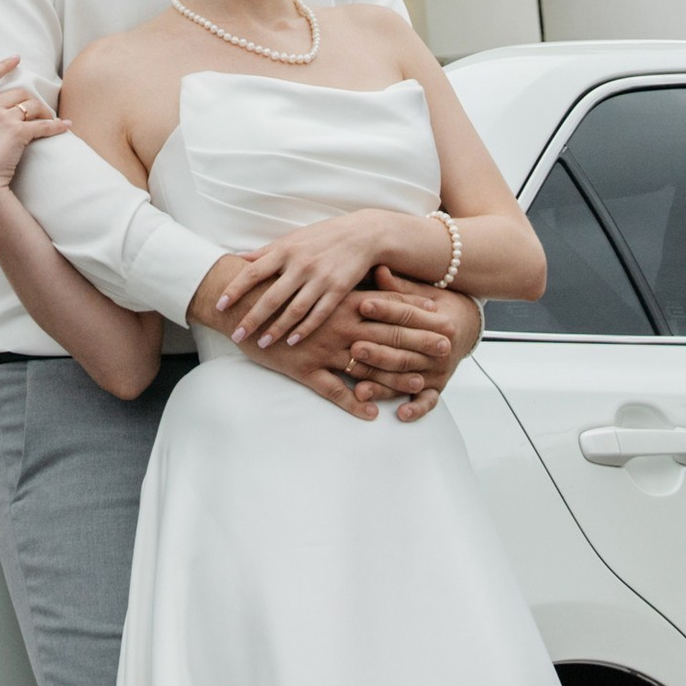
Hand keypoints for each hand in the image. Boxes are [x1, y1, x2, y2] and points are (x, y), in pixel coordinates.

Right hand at [0, 58, 66, 222]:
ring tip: (49, 120)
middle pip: (17, 92)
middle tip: (38, 112)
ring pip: (32, 105)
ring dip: (43, 112)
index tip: (15, 59)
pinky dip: (57, 126)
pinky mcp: (19, 132)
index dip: (3, 66)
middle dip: (30, 101)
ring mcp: (4, 118)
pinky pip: (44, 125)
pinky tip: (65, 126)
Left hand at [212, 209, 414, 352]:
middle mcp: (301, 265)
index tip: (219, 306)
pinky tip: (292, 341)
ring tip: (262, 344)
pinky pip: (319, 314)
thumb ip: (265, 252)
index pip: (253, 272)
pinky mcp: (339, 290)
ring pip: (294, 310)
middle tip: (236, 335)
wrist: (363, 234)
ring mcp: (320, 279)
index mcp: (285, 250)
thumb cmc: (322, 237)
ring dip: (277, 329)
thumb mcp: (292, 239)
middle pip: (271, 297)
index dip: (235, 290)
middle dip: (252, 318)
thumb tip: (237, 259)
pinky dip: (305, 329)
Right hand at [228, 282, 458, 424]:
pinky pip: (333, 390)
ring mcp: (322, 347)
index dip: (418, 312)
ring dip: (395, 375)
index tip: (443, 316)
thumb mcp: (313, 278)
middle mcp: (338, 323)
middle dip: (420, 341)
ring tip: (419, 384)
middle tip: (447, 348)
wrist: (238, 300)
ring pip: (367, 365)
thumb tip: (373, 272)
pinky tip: (372, 413)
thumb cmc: (278, 286)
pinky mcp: (304, 368)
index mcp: (342, 299)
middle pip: (387, 334)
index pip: (389, 305)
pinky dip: (353, 403)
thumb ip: (342, 280)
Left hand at [345, 279, 478, 423]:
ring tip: (360, 385)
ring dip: (384, 383)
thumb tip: (378, 269)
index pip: (408, 315)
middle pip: (405, 349)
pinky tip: (401, 414)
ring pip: (408, 377)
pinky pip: (428, 402)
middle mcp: (442, 348)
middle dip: (379, 349)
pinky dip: (416, 409)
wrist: (469, 325)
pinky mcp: (438, 387)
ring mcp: (439, 370)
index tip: (362, 304)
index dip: (385, 308)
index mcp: (440, 321)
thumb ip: (400, 286)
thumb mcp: (424, 291)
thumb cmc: (440, 305)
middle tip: (354, 346)